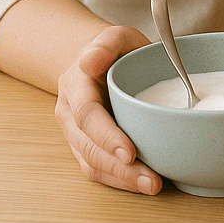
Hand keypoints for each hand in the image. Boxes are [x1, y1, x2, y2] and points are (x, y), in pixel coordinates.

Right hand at [55, 26, 162, 193]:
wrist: (99, 59)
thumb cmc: (113, 49)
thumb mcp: (114, 36)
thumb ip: (106, 44)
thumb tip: (91, 61)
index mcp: (75, 85)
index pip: (87, 115)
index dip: (107, 136)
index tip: (131, 152)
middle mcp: (70, 114)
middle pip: (90, 148)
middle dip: (120, 168)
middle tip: (152, 179)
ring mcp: (76, 134)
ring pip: (93, 164)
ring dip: (122, 180)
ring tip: (154, 185)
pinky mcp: (87, 147)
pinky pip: (99, 169)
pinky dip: (120, 180)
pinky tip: (144, 183)